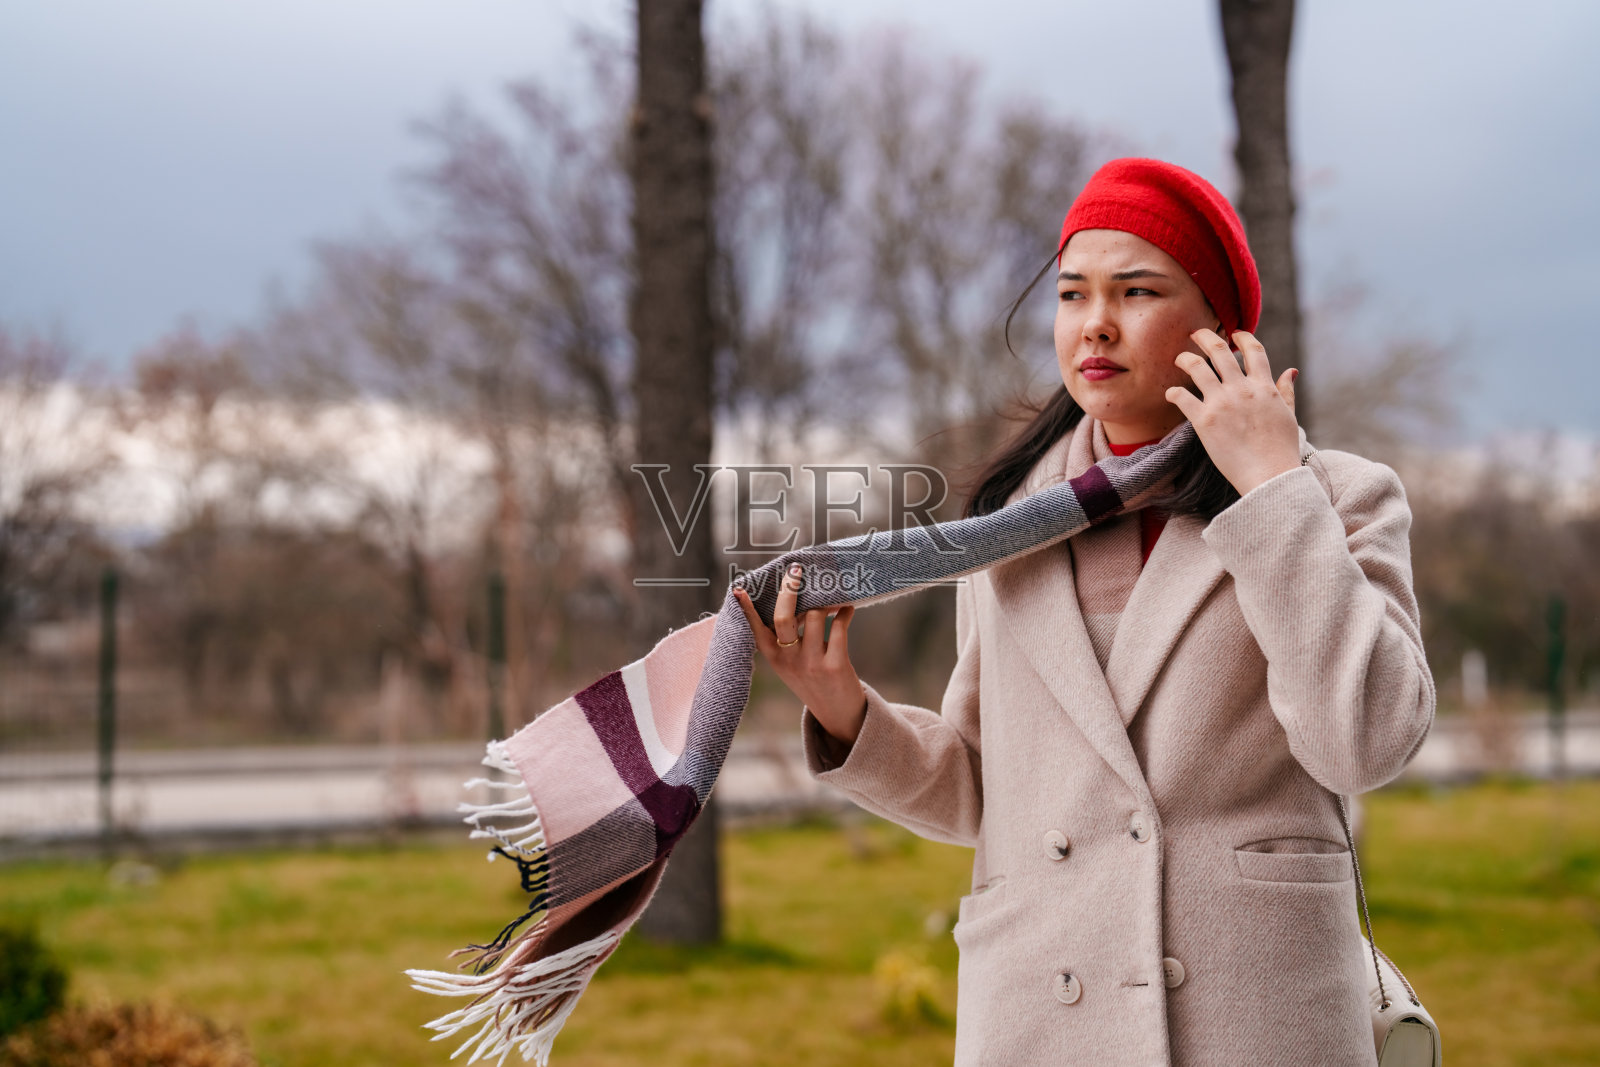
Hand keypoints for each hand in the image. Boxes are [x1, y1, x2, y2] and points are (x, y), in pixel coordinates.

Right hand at [733, 563, 867, 743]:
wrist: (838, 715)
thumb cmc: (813, 680)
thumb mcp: (790, 664)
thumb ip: (787, 638)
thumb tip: (795, 598)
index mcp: (774, 658)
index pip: (755, 629)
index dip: (748, 609)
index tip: (740, 588)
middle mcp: (789, 660)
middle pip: (784, 617)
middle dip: (791, 589)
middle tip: (797, 570)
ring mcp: (812, 663)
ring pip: (816, 615)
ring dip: (826, 601)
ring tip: (833, 597)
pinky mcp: (835, 665)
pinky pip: (839, 626)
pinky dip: (845, 612)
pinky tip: (847, 609)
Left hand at [1166, 329, 1300, 496]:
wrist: (1270, 476)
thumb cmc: (1281, 450)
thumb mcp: (1289, 415)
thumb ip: (1286, 391)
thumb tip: (1290, 370)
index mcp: (1264, 387)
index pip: (1254, 350)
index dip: (1243, 337)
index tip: (1234, 333)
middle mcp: (1242, 389)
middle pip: (1220, 351)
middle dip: (1205, 337)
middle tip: (1195, 334)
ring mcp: (1222, 403)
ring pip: (1197, 367)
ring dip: (1185, 359)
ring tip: (1180, 358)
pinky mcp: (1204, 421)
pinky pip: (1182, 397)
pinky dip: (1173, 392)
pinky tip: (1171, 393)